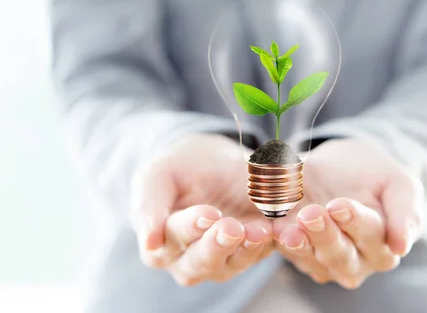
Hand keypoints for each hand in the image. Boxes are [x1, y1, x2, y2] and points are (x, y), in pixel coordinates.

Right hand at [130, 134, 272, 285]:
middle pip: (202, 261)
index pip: (173, 239)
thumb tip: (150, 243)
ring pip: (233, 263)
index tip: (208, 213)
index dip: (190, 228)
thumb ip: (149, 205)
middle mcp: (190, 260)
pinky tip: (277, 228)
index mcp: (162, 243)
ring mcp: (223, 260)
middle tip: (232, 227)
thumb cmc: (181, 168)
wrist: (216, 161)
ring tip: (258, 230)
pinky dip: (270, 242)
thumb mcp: (159, 175)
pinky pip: (261, 253)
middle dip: (218, 244)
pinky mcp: (253, 252)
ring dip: (247, 248)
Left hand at [273, 138, 423, 288]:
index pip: (371, 234)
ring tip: (289, 229)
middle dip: (325, 235)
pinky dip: (280, 242)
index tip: (338, 204)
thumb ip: (406, 212)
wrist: (340, 166)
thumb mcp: (398, 182)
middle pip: (341, 255)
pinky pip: (290, 252)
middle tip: (311, 213)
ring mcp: (325, 261)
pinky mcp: (299, 255)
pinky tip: (272, 229)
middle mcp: (357, 260)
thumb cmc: (374, 175)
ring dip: (301, 245)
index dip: (355, 221)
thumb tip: (402, 246)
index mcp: (384, 244)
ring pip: (313, 259)